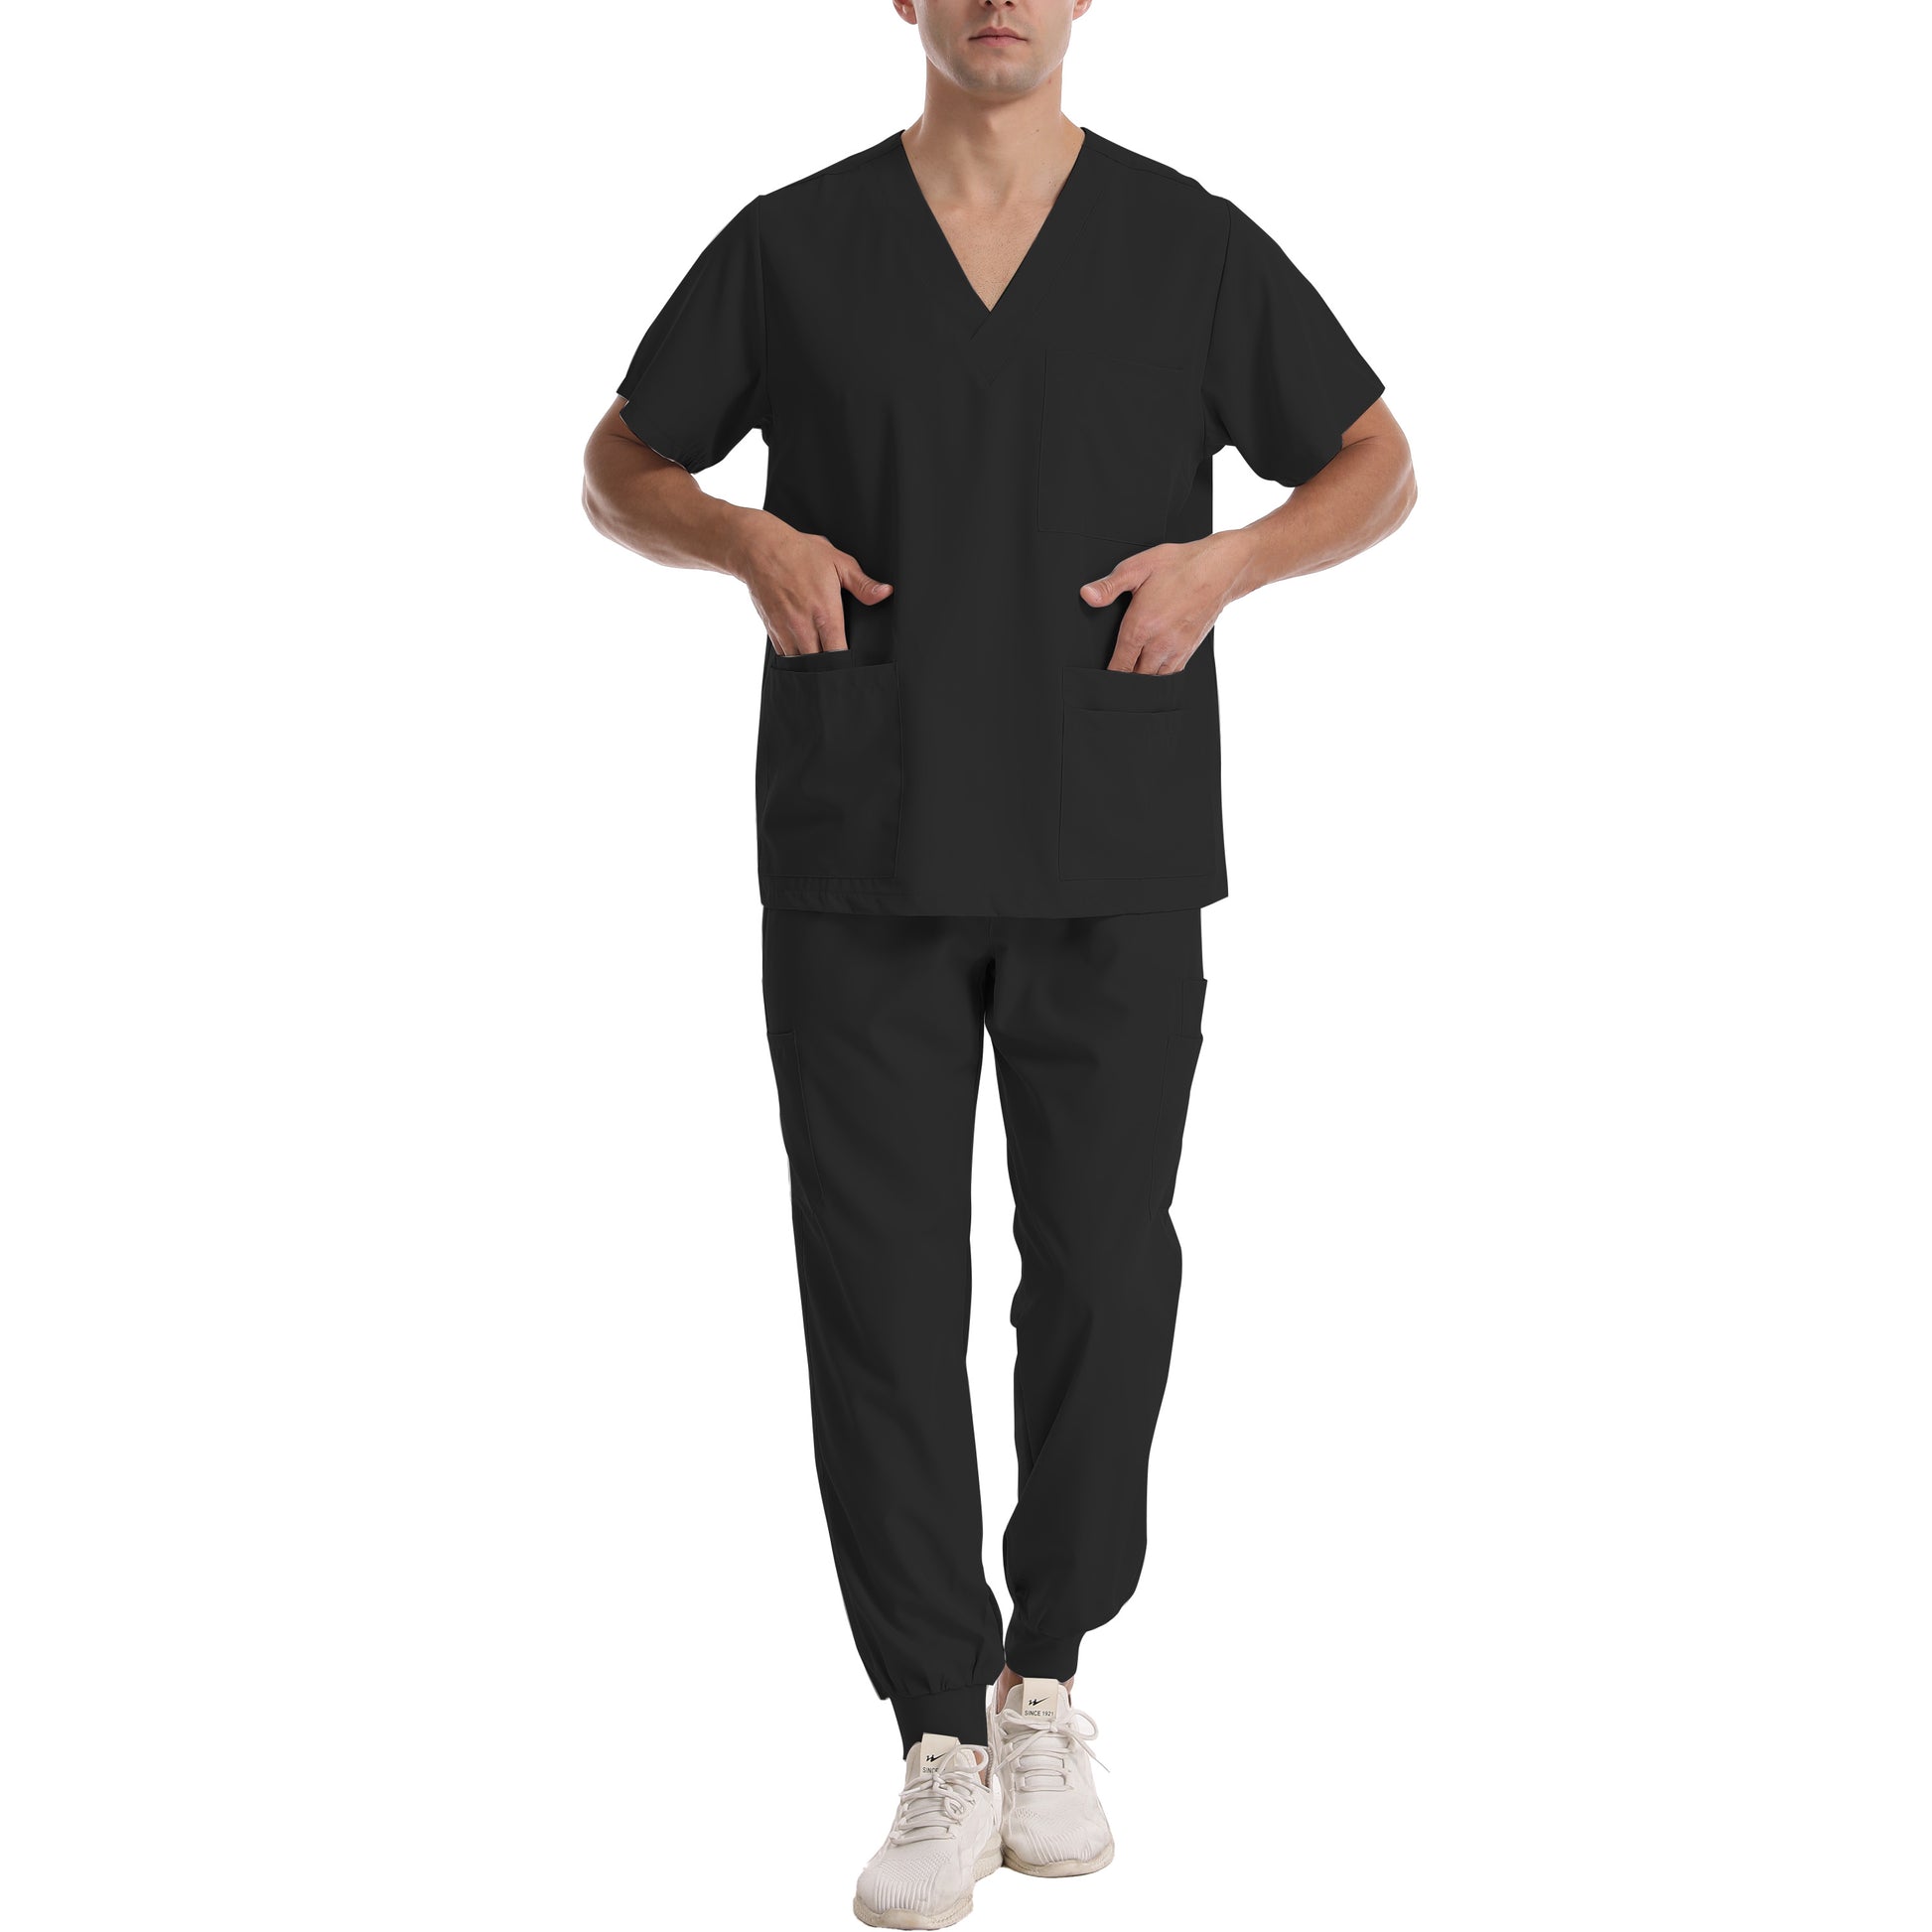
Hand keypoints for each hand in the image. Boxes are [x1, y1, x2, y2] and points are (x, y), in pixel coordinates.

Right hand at [736, 511, 892, 654]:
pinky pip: (784, 654)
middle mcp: (804, 625)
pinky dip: (794, 658)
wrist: (760, 549)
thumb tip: (885, 593)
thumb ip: (862, 584)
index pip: (838, 653)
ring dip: (810, 665)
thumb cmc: (801, 553)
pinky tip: (803, 656)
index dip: (846, 664)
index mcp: (825, 612)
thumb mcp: (838, 562)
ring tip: (821, 666)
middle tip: (838, 669)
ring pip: (800, 662)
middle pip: (819, 663)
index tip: (852, 664)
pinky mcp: (772, 629)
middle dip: (828, 668)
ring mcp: (786, 629)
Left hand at [1079, 532, 1254, 672]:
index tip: (1101, 679)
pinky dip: (1159, 675)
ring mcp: (1176, 649)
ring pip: (1153, 679)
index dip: (1107, 677)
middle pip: (1135, 677)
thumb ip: (1110, 585)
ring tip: (1132, 672)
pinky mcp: (1189, 650)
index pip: (1118, 666)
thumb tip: (1087, 595)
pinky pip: (1170, 674)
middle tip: (1114, 677)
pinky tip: (1152, 666)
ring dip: (1141, 678)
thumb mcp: (1138, 567)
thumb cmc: (1180, 566)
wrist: (1219, 569)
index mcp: (1141, 627)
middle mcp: (1159, 644)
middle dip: (1123, 679)